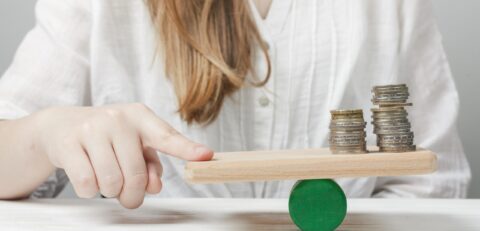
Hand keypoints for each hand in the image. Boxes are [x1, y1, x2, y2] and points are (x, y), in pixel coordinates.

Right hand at [30, 103, 212, 207]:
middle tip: (128, 196)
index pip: (167, 137)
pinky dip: (90, 190)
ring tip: (106, 179)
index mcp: (140, 116)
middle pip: (135, 175)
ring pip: (110, 182)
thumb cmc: (108, 137)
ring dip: (110, 191)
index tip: (206, 156)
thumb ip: (151, 164)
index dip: (188, 149)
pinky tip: (88, 175)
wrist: (62, 125)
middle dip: (132, 194)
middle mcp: (118, 118)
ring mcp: (92, 129)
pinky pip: (87, 184)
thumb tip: (155, 186)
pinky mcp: (68, 143)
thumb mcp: (134, 144)